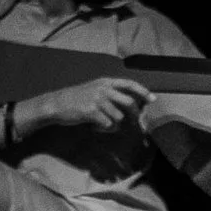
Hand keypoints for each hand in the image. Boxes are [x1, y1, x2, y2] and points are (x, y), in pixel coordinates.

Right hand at [27, 75, 152, 134]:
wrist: (57, 104)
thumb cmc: (76, 99)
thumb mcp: (94, 89)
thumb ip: (110, 93)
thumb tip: (130, 103)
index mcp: (105, 82)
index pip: (130, 84)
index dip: (143, 92)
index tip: (153, 99)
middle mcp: (103, 88)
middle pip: (129, 103)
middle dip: (135, 116)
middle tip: (136, 124)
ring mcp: (97, 99)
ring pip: (119, 117)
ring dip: (114, 125)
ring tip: (103, 125)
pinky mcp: (91, 111)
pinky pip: (108, 124)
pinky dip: (104, 129)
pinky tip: (95, 127)